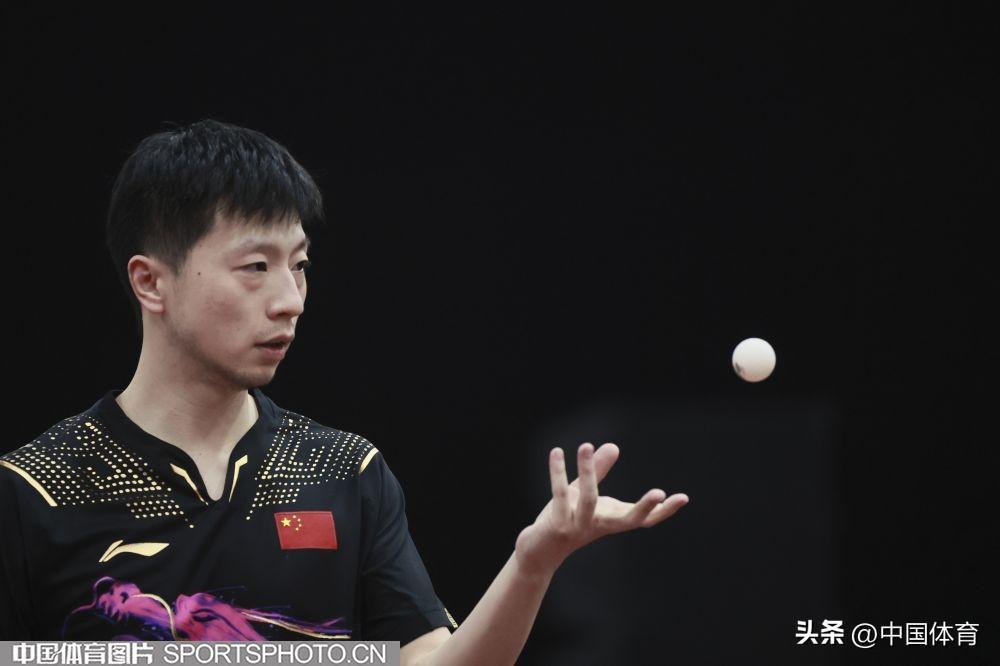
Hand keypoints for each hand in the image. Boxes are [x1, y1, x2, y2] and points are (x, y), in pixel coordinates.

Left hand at [514, 442, 688, 577]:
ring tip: (586, 445)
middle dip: (645, 508)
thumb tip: (614, 446)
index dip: (664, 511)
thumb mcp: (584, 494)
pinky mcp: (558, 525)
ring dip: (588, 471)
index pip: (644, 518)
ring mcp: (579, 527)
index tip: (684, 498)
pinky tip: (556, 452)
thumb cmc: (566, 521)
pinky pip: (560, 494)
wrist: (538, 551)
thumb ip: (599, 471)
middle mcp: (600, 525)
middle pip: (628, 520)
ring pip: (589, 499)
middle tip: (660, 493)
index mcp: (611, 520)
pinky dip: (557, 472)